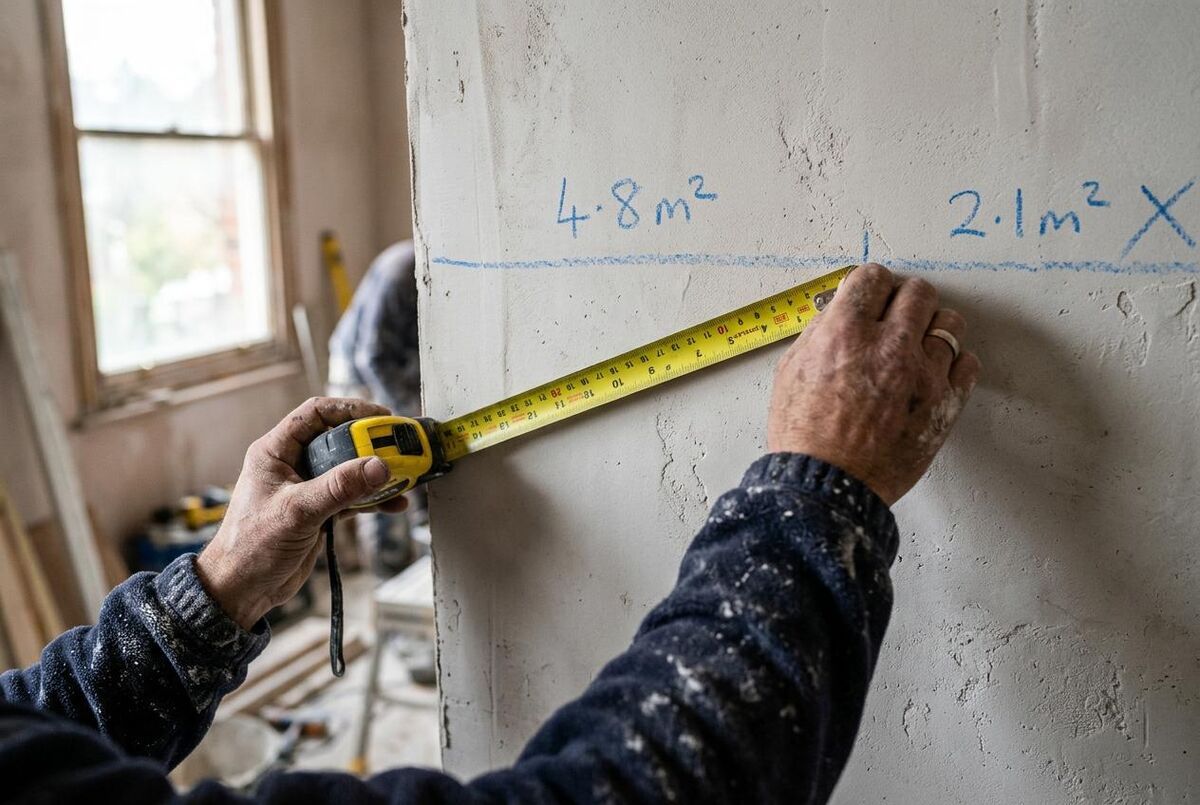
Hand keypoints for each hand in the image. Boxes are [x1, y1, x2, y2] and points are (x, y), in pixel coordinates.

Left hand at [196, 397, 408, 628]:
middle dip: (372, 444)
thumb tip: (378, 466)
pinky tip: (394, 504)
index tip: (381, 418)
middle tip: (401, 448)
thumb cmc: (250, 547)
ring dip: (376, 473)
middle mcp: (292, 464)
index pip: (316, 414)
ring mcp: (307, 488)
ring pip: (349, 469)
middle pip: (339, 440)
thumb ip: (339, 488)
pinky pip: (352, 496)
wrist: (241, 590)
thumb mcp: (296, 512)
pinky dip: (374, 499)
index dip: (350, 410)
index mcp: (275, 452)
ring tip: (404, 476)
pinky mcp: (318, 511)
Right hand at [768, 263, 980, 504]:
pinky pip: (968, 364)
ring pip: (950, 323)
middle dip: (906, 299)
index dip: (872, 284)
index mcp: (845, 332)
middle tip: (897, 316)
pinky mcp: (946, 403)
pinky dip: (955, 362)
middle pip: (919, 292)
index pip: (873, 278)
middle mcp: (888, 345)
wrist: (828, 486)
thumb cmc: (804, 436)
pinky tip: (935, 372)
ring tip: (918, 346)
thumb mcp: (792, 371)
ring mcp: (923, 374)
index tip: (873, 295)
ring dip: (933, 328)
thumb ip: (820, 333)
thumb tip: (839, 310)